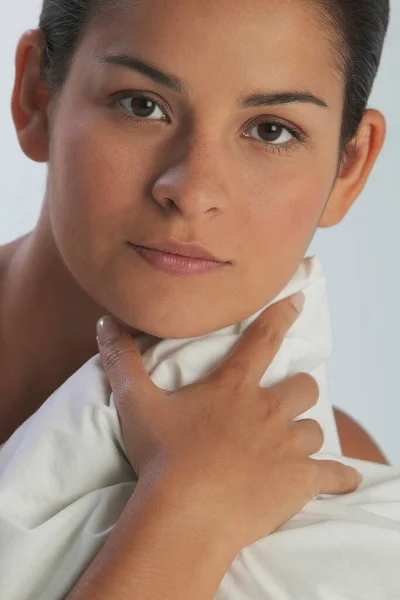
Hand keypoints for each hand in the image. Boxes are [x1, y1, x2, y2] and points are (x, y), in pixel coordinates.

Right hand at [96, 293, 361, 550]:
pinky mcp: (300, 482)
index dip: (281, 316)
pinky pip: (334, 476)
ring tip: (290, 447)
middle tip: (283, 402)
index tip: (296, 300)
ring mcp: (288, 446)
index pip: (264, 340)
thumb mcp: (136, 404)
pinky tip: (341, 481)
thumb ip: (121, 361)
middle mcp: (268, 410)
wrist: (187, 513)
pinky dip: (339, 477)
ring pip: (314, 429)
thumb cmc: (162, 457)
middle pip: (301, 386)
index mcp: (234, 388)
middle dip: (297, 389)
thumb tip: (104, 323)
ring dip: (304, 434)